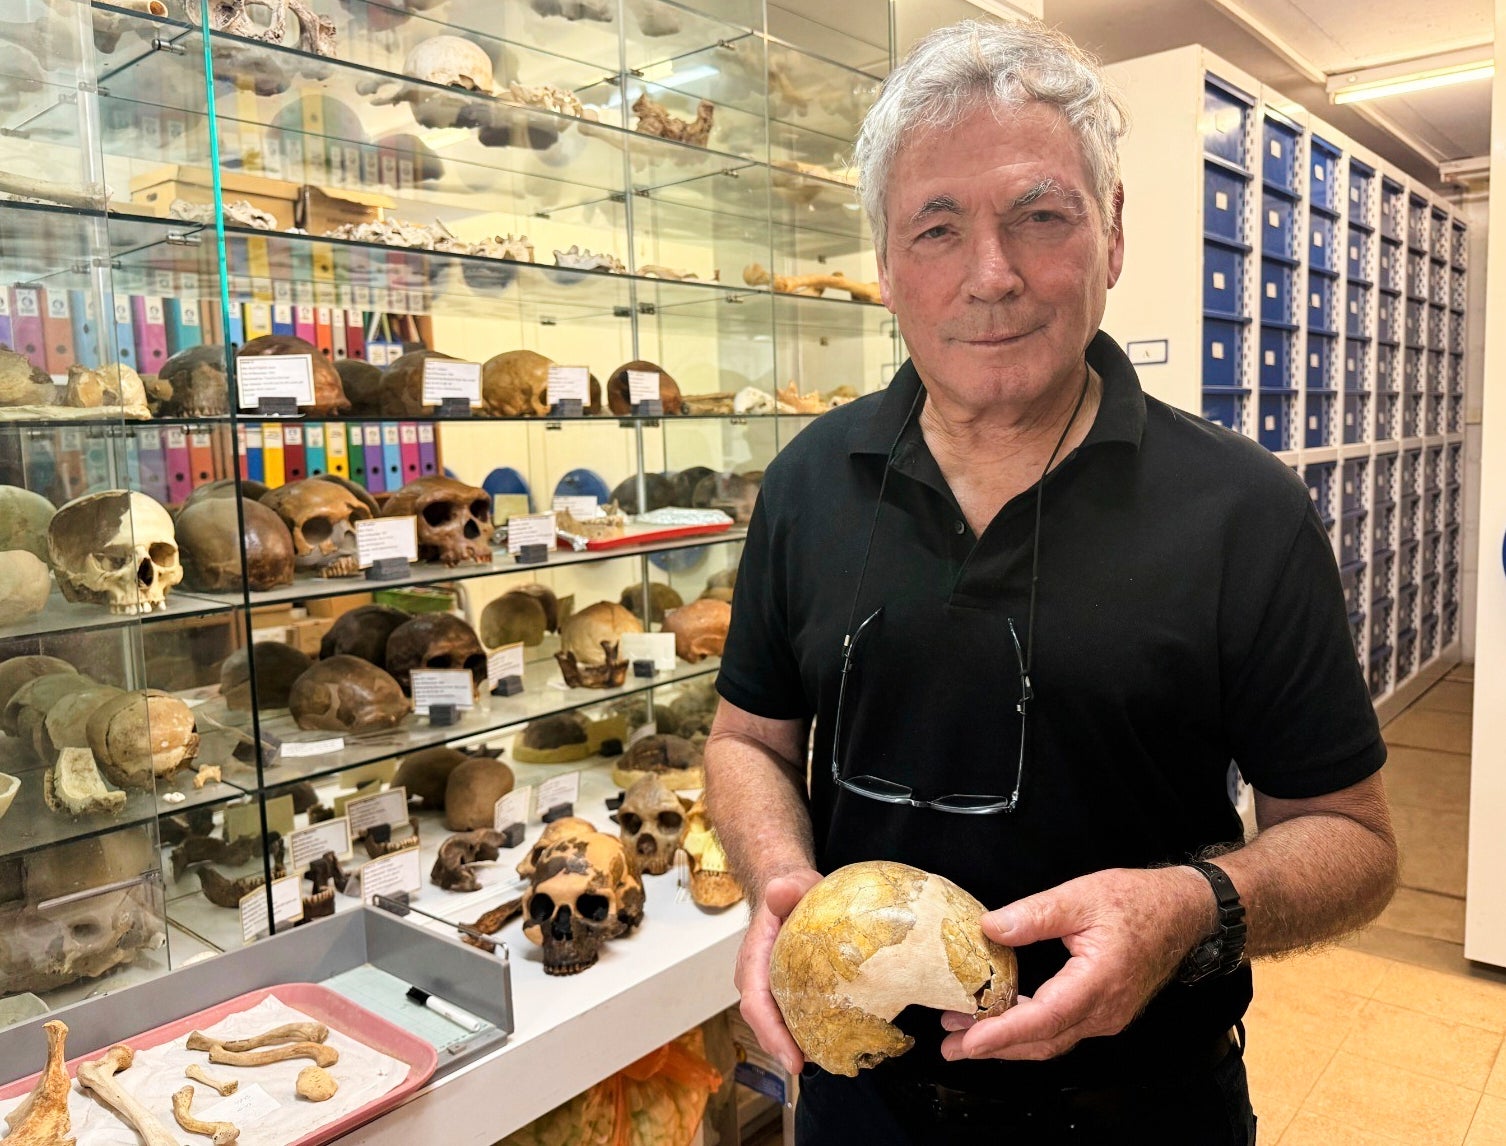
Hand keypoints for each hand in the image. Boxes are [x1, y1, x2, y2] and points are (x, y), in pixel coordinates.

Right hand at [734, 868, 822, 1075]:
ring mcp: (768, 988)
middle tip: (821, 1066)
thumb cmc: (790, 893)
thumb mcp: (791, 886)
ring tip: (831, 1060)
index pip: (756, 1003)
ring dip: (797, 1045)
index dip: (773, 1034)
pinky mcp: (783, 992)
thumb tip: (779, 891)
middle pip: (766, 1024)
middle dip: (787, 1049)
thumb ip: (785, 889)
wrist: (786, 893)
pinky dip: (806, 1033)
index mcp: (754, 958)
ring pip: (777, 1024)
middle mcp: (755, 979)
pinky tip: (833, 1042)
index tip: (794, 1060)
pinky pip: (790, 1017)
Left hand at [939, 866, 1212, 1061]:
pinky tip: (1004, 1020)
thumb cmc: (1138, 902)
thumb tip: (990, 927)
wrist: (1184, 914)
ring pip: (1052, 1041)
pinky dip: (1029, 1031)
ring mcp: (1106, 1016)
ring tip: (964, 1034)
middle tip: (950, 1046)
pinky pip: (1062, 1030)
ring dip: (1009, 1042)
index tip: (969, 1041)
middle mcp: (1104, 1011)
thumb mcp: (1081, 896)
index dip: (1004, 1033)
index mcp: (1099, 982)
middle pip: (1043, 1040)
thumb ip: (1034, 914)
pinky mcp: (1104, 1012)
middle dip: (994, 1047)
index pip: (1045, 1018)